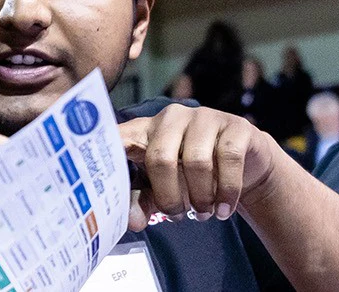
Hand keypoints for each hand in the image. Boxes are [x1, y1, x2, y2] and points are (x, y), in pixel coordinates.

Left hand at [119, 104, 279, 230]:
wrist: (245, 165)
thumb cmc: (193, 176)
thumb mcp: (163, 189)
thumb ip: (143, 203)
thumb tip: (132, 222)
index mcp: (144, 131)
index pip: (120, 136)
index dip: (105, 149)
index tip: (93, 169)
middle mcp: (171, 118)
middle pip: (160, 158)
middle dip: (169, 196)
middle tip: (177, 215)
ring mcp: (204, 118)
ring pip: (196, 161)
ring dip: (201, 198)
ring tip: (203, 213)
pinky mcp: (235, 126)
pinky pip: (228, 159)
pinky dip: (227, 191)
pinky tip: (224, 209)